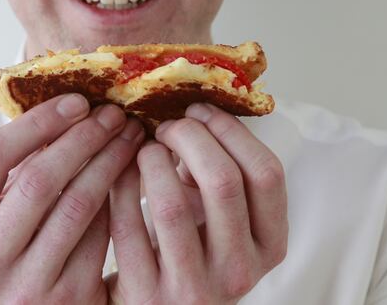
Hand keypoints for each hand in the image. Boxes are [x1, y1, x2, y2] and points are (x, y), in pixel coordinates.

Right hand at [0, 94, 144, 303]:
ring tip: (128, 135)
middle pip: (37, 179)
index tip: (76, 101)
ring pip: (76, 204)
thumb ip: (13, 168)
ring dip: (109, 160)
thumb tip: (66, 104)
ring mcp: (25, 288)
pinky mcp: (68, 299)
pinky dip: (118, 197)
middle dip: (82, 137)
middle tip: (111, 113)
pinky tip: (130, 173)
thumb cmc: (12, 248)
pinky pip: (101, 233)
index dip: (37, 122)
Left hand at [107, 103, 287, 304]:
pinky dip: (119, 187)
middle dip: (189, 137)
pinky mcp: (149, 296)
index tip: (199, 110)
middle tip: (167, 126)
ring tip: (143, 150)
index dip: (230, 131)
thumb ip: (219, 171)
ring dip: (151, 160)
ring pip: (171, 204)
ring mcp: (195, 288)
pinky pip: (127, 225)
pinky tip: (118, 172)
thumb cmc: (189, 250)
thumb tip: (195, 102)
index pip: (266, 173)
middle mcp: (240, 271)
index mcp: (268, 244)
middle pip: (223, 180)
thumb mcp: (221, 218)